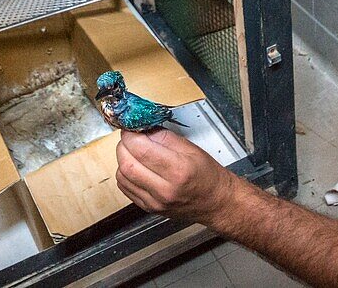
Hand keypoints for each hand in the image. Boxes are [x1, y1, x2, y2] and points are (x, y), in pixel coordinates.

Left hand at [115, 128, 236, 223]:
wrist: (215, 203)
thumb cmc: (207, 175)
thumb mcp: (191, 148)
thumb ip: (164, 137)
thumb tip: (142, 127)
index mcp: (178, 170)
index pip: (141, 149)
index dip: (130, 135)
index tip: (130, 128)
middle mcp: (164, 189)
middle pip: (127, 164)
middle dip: (124, 146)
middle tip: (131, 138)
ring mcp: (155, 202)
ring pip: (122, 177)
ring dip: (123, 159)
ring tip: (135, 152)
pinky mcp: (149, 208)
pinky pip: (125, 188)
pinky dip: (125, 174)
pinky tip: (136, 167)